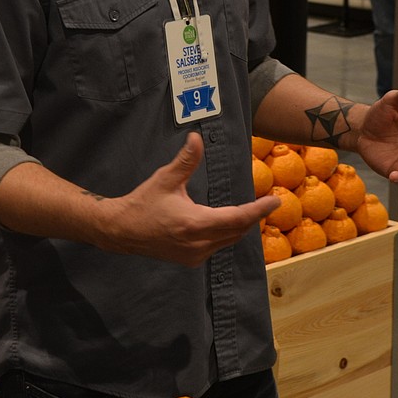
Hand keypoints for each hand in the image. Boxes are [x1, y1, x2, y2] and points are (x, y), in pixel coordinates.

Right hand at [101, 132, 279, 266]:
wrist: (122, 231)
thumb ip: (186, 160)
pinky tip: (227, 224)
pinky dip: (226, 235)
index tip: (275, 201)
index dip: (258, 210)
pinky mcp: (190, 260)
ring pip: (229, 240)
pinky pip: (217, 246)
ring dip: (240, 226)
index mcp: (195, 224)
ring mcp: (195, 255)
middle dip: (253, 217)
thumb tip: (197, 138)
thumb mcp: (166, 179)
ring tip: (251, 211)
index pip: (237, 218)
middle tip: (267, 203)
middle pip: (238, 231)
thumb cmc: (143, 203)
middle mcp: (199, 244)